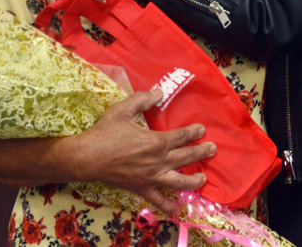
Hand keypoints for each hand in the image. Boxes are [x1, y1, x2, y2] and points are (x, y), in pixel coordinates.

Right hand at [78, 89, 214, 212]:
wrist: (88, 157)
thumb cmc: (106, 132)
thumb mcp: (123, 109)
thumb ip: (143, 99)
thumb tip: (160, 92)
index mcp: (156, 142)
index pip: (182, 136)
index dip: (194, 132)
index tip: (202, 130)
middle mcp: (158, 161)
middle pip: (186, 157)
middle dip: (202, 153)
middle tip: (212, 149)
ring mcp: (151, 177)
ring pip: (179, 182)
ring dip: (193, 180)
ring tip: (203, 178)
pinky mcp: (141, 188)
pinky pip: (157, 200)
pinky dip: (168, 206)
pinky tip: (176, 209)